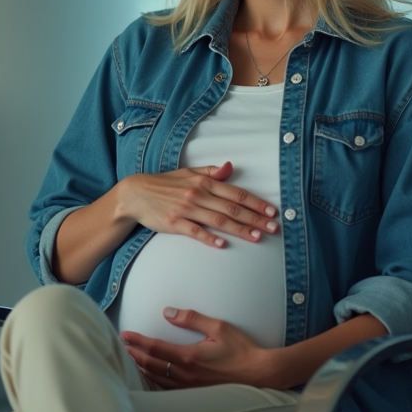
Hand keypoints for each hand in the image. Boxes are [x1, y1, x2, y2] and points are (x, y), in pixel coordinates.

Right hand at [113, 162, 277, 247]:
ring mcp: (186, 210)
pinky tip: (222, 244)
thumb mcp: (189, 173)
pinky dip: (208, 237)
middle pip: (232, 209)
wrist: (136, 194)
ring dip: (240, 229)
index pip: (236, 194)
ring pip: (218, 221)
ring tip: (258, 237)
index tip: (272, 210)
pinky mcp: (175, 223)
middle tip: (274, 227)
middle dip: (256, 219)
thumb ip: (212, 172)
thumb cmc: (165, 183)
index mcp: (204, 183)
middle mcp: (198, 195)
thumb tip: (231, 167)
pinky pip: (195, 231)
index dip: (256, 202)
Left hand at [121, 308, 274, 389]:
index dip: (137, 341)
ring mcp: (190, 387)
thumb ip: (192, 319)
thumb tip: (168, 312)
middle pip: (151, 365)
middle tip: (122, 347)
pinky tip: (152, 376)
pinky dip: (155, 381)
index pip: (155, 348)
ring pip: (157, 379)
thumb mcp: (219, 327)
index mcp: (189, 357)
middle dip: (134, 355)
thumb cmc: (242, 350)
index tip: (125, 335)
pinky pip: (169, 388)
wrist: (261, 374)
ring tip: (132, 360)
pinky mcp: (195, 393)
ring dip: (142, 369)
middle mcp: (186, 374)